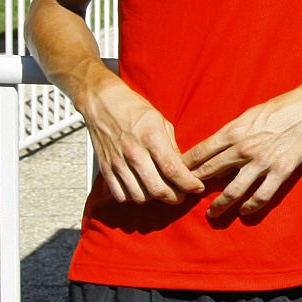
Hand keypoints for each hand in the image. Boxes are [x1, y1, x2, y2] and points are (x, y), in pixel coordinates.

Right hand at [79, 79, 203, 205]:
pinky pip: (120, 195)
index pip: (172, 169)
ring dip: (154, 198)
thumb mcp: (161, 121)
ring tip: (162, 190)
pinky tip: (141, 189)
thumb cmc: (135, 110)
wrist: (103, 103)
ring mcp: (117, 162)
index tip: (197, 187)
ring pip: (139, 196)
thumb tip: (182, 168)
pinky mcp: (105, 168)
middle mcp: (134, 152)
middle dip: (174, 197)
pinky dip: (133, 197)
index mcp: (151, 137)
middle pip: (157, 188)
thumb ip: (171, 146)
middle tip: (182, 195)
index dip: (188, 183)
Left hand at [182, 83, 301, 218]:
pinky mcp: (280, 171)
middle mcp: (243, 149)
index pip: (200, 152)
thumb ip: (232, 133)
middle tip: (185, 196)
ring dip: (219, 205)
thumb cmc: (278, 108)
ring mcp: (262, 162)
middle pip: (210, 172)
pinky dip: (251, 206)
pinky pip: (261, 195)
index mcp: (233, 132)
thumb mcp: (248, 115)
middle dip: (194, 186)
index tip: (175, 174)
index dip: (185, 165)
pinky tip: (244, 211)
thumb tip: (217, 151)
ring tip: (211, 213)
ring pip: (233, 191)